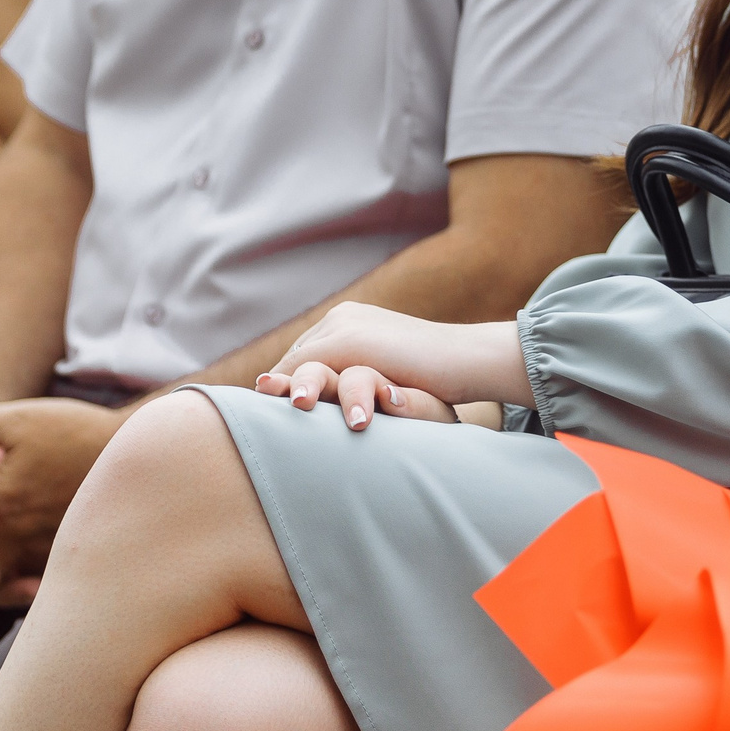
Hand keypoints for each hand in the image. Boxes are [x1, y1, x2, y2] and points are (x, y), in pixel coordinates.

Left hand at [255, 304, 532, 417]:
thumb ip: (365, 377)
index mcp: (353, 321)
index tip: (275, 410)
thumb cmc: (441, 375)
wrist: (467, 358)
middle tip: (262, 412)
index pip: (309, 354)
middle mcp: (343, 317)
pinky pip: (304, 368)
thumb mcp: (393, 373)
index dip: (291, 383)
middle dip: (279, 387)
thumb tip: (354, 404)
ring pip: (297, 364)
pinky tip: (290, 413)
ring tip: (275, 413)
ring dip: (283, 391)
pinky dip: (292, 392)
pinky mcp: (350, 341)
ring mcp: (345, 326)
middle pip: (297, 357)